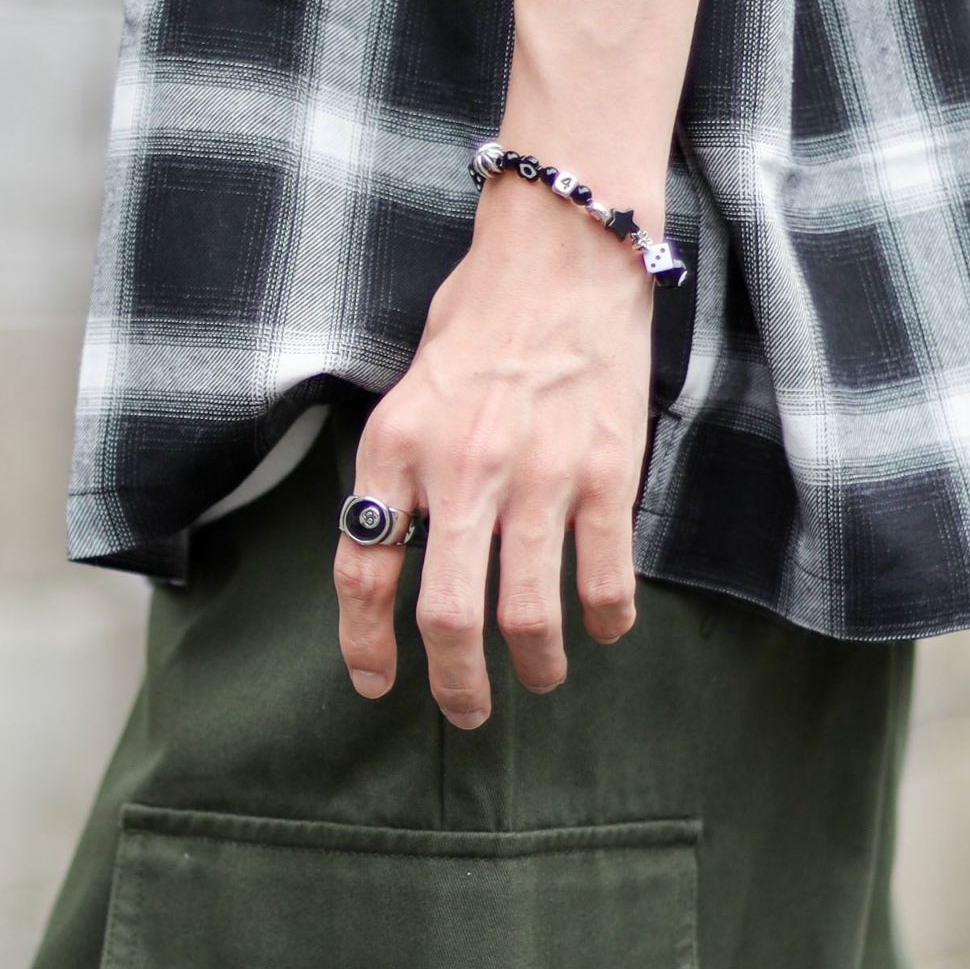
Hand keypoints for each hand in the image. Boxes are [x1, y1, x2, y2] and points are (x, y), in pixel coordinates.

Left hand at [333, 169, 658, 728]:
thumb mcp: (410, 386)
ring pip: (529, 615)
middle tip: (466, 714)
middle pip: (449, 617)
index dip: (364, 642)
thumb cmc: (480, 316)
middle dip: (456, 687)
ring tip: (541, 679)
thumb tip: (402, 548)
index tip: (376, 682)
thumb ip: (401, 467)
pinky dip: (605, 620)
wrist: (562, 254)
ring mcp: (538, 476)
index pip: (364, 567)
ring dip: (536, 667)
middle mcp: (461, 470)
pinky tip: (604, 629)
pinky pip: (604, 577)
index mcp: (398, 446)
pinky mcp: (604, 472)